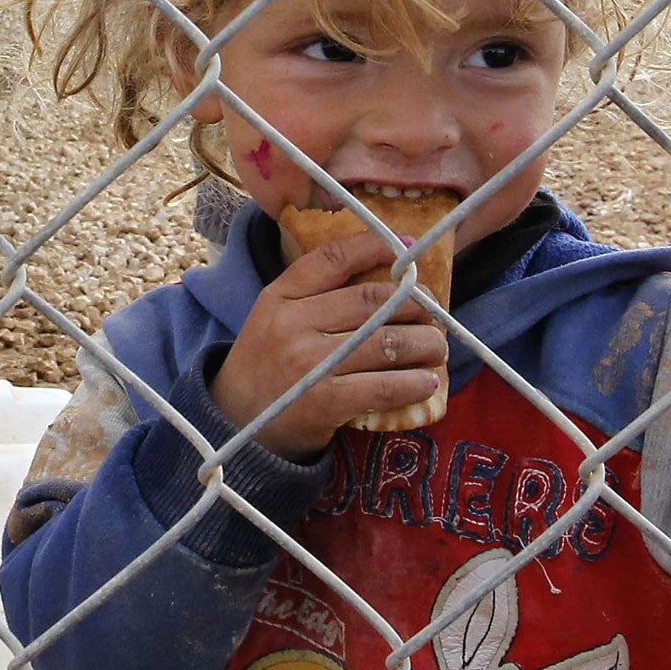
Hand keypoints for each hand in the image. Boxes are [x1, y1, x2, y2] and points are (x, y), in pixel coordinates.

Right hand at [210, 229, 446, 459]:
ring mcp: (309, 364)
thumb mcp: (275, 316)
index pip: (333, 258)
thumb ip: (316, 293)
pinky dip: (415, 384)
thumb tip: (386, 274)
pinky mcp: (325, 403)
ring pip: (388, 343)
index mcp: (280, 296)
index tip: (408, 246)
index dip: (375, 247)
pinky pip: (385, 387)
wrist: (235, 422)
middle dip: (417, 305)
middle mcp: (292, 325)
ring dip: (426, 344)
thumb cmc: (268, 363)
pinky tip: (427, 382)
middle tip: (433, 313)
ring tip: (436, 347)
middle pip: (373, 301)